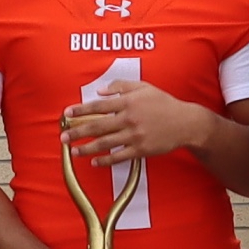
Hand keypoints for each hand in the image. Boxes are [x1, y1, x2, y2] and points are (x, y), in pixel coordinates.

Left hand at [67, 78, 213, 169]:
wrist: (185, 122)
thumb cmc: (164, 103)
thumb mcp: (144, 87)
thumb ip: (121, 86)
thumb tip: (101, 91)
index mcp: (128, 102)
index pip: (98, 106)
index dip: (80, 110)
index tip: (67, 114)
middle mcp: (129, 119)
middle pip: (97, 126)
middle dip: (77, 132)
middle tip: (63, 137)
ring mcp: (134, 135)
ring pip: (105, 143)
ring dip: (87, 148)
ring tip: (74, 151)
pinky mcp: (141, 150)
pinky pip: (119, 156)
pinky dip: (105, 160)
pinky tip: (94, 162)